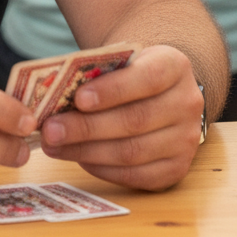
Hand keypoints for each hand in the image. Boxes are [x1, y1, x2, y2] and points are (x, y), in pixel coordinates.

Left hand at [38, 44, 203, 190]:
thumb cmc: (131, 72)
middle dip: (86, 127)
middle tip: (50, 129)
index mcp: (174, 66)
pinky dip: (102, 169)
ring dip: (87, 151)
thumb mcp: (122, 60)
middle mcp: (186, 104)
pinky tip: (78, 158)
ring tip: (53, 145)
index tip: (78, 98)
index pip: (147, 78)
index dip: (112, 90)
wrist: (162, 90)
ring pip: (132, 152)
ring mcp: (185, 140)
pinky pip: (136, 176)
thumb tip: (54, 98)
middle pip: (134, 120)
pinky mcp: (177, 169)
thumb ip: (97, 73)